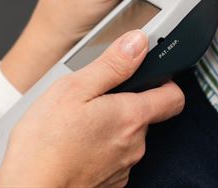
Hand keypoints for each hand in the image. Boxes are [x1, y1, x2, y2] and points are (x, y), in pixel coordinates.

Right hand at [0, 30, 184, 187]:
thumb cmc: (45, 143)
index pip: (173, 97)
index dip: (164, 80)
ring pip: (126, 136)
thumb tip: (137, 43)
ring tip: (76, 121)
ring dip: (109, 125)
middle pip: (144, 115)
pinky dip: (99, 147)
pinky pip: (112, 157)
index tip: (148, 72)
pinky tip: (74, 143)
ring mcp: (122, 167)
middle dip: (123, 102)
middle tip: (92, 97)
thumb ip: (112, 64)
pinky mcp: (109, 182)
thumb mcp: (74, 88)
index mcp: (131, 116)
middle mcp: (134, 144)